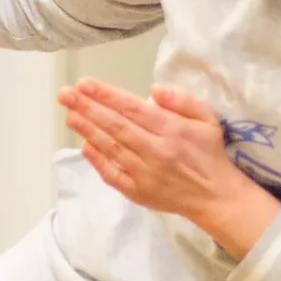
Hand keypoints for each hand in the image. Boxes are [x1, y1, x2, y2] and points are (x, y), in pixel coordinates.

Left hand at [56, 79, 280, 257]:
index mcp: (171, 129)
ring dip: (88, 130)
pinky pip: (112, 174)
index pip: (132, 108)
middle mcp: (155, 150)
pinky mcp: (138, 192)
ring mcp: (144, 173)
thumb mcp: (207, 118)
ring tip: (69, 114)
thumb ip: (183, 100)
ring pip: (111, 148)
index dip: (106, 95)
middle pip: (116, 126)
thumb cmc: (208, 152)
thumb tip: (153, 90)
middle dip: (87, 108)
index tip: (84, 84)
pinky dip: (97, 160)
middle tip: (65, 95)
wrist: (216, 196)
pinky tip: (85, 145)